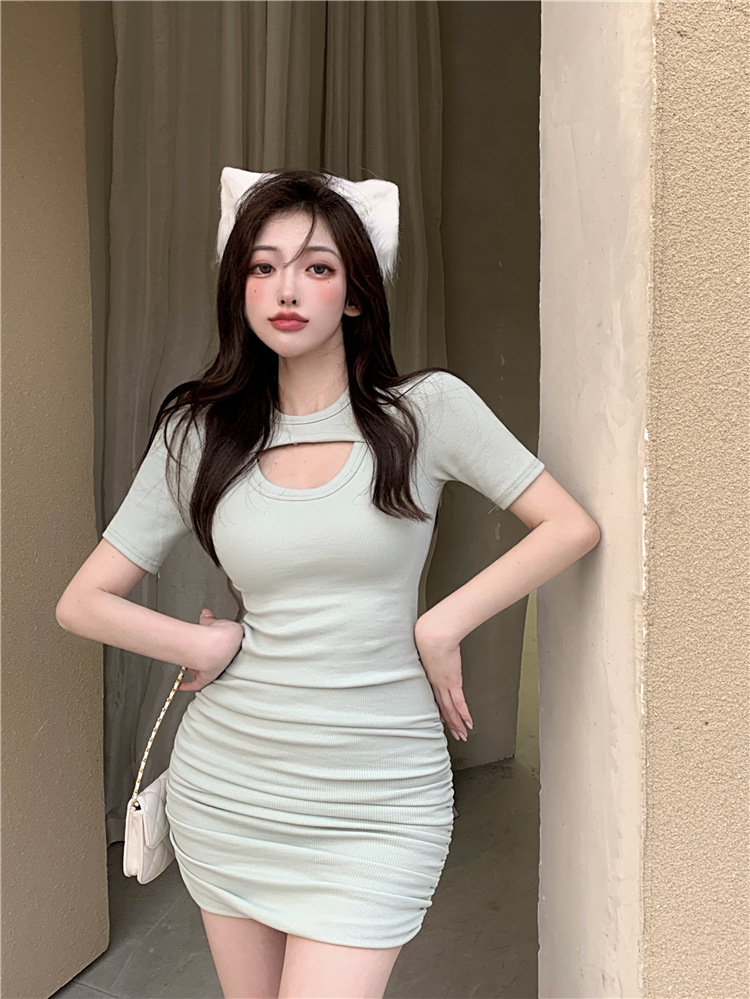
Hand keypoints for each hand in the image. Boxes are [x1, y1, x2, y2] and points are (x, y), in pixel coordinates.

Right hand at [178, 608, 243, 691]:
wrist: (219, 645)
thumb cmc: (222, 634)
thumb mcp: (214, 621)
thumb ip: (210, 620)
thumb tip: (205, 614)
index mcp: (231, 646)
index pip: (224, 646)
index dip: (216, 643)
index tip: (210, 643)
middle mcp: (225, 659)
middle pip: (214, 659)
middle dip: (206, 654)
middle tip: (198, 651)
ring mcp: (215, 668)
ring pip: (204, 669)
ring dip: (196, 667)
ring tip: (188, 661)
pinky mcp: (206, 677)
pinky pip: (198, 683)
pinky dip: (189, 685)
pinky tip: (181, 685)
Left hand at [414, 617, 472, 741]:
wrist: (433, 635)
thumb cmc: (429, 634)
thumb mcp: (427, 646)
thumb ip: (430, 649)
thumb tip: (431, 644)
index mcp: (429, 675)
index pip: (436, 698)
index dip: (440, 710)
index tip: (443, 719)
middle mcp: (436, 683)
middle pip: (443, 708)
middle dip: (450, 723)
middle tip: (455, 734)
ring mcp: (444, 684)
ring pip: (450, 709)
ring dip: (456, 724)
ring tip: (462, 735)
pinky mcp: (452, 682)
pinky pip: (459, 703)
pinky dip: (464, 715)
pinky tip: (468, 723)